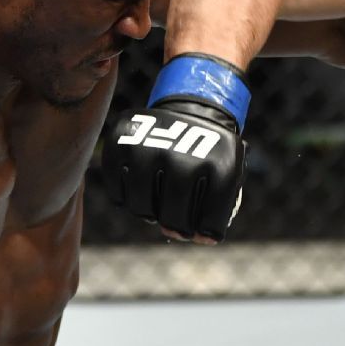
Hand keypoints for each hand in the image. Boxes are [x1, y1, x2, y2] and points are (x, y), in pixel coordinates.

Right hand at [101, 54, 249, 241]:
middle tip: (176, 220)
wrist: (194, 106)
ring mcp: (150, 149)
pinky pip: (117, 192)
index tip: (203, 229)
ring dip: (150, 212)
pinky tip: (141, 186)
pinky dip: (127, 197)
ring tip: (159, 201)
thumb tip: (196, 240)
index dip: (205, 232)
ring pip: (141, 209)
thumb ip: (215, 210)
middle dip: (177, 226)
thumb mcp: (227, 175)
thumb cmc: (210, 151)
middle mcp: (183, 157)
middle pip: (173, 219)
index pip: (209, 223)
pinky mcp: (121, 144)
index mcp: (217, 166)